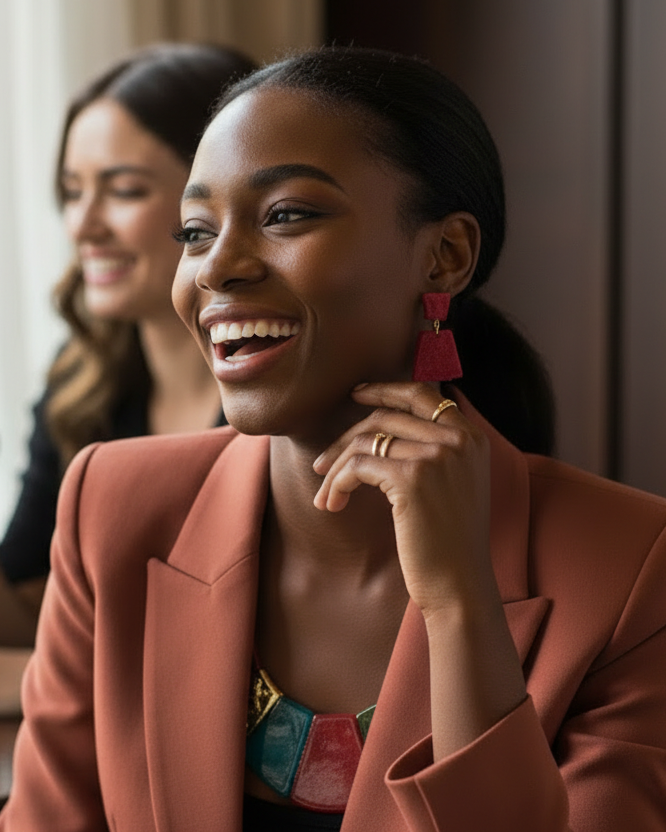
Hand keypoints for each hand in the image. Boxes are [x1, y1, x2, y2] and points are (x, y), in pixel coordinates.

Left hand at [313, 382, 491, 615]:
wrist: (460, 584)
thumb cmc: (449, 542)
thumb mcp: (453, 485)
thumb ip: (435, 451)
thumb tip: (383, 425)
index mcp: (471, 438)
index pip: (424, 394)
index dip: (386, 389)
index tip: (356, 394)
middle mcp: (458, 440)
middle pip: (386, 417)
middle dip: (347, 438)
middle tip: (323, 463)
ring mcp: (437, 456)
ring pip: (367, 441)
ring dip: (336, 467)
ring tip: (324, 493)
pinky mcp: (413, 477)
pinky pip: (358, 465)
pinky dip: (338, 482)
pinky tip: (333, 503)